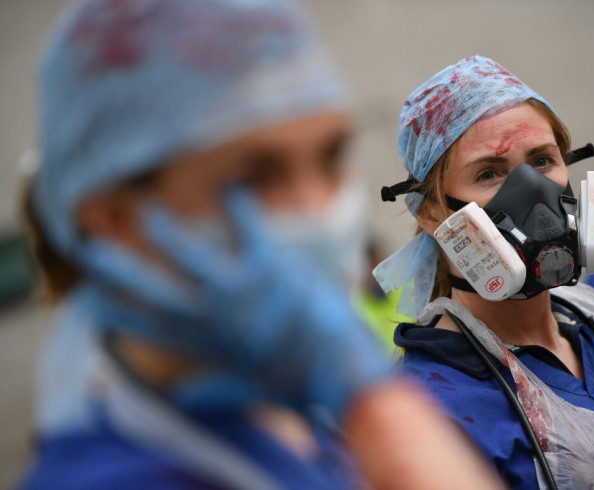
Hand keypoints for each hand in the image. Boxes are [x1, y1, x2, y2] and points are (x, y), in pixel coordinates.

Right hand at [76, 189, 390, 418]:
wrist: (340, 370)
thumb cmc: (301, 382)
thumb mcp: (249, 390)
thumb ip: (211, 392)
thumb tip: (177, 399)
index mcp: (213, 347)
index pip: (157, 332)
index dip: (124, 318)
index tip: (95, 307)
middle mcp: (218, 318)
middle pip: (158, 295)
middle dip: (122, 273)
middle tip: (91, 252)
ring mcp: (241, 291)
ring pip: (190, 258)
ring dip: (166, 235)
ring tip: (148, 214)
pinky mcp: (270, 268)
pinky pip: (248, 230)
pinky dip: (240, 208)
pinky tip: (230, 191)